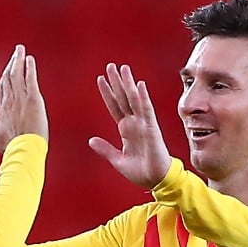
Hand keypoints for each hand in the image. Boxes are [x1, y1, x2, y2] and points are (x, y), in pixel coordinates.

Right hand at [0, 44, 47, 151]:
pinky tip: (29, 59)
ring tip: (20, 50)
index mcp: (1, 109)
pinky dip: (29, 67)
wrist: (22, 149)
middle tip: (15, 53)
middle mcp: (8, 100)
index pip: (2, 88)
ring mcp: (20, 98)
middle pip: (8, 77)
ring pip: (17, 74)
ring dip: (18, 60)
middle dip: (11, 63)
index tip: (7, 68)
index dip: (4, 77)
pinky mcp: (32, 98)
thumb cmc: (11, 147)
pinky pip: (30, 78)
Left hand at [88, 63, 175, 188]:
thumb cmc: (141, 171)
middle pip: (123, 98)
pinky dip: (143, 98)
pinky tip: (139, 85)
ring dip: (128, 84)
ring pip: (134, 100)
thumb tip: (91, 140)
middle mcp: (134, 123)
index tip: (100, 79)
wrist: (157, 180)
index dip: (107, 93)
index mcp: (126, 129)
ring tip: (123, 68)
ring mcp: (143, 124)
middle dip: (117, 82)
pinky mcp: (152, 129)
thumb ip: (105, 149)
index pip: (114, 106)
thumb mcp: (118, 160)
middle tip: (111, 65)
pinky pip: (147, 111)